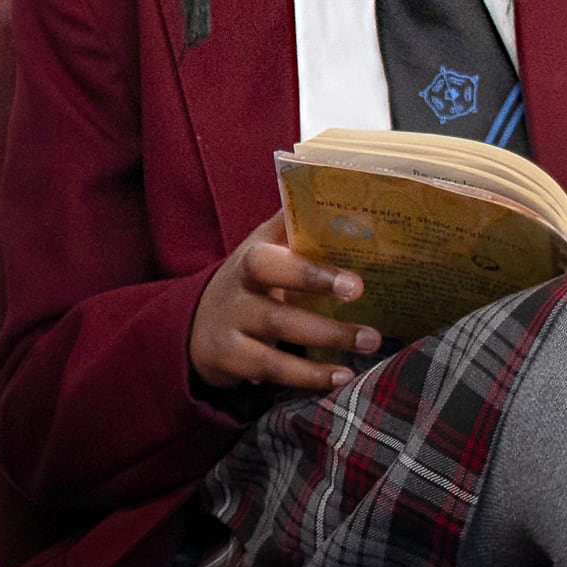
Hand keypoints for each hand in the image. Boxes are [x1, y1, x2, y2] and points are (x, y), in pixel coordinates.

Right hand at [187, 210, 380, 392]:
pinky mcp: (231, 360)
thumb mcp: (264, 247)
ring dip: (325, 341)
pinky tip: (341, 377)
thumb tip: (342, 189)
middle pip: (275, 306)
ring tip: (370, 343)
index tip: (354, 284)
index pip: (272, 262)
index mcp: (251, 260)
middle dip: (323, 318)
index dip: (310, 273)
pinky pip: (272, 370)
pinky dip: (308, 376)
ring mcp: (232, 328)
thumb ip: (296, 224)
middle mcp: (238, 294)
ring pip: (277, 338)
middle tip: (369, 318)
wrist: (197, 323)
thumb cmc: (250, 280)